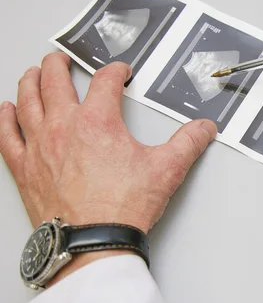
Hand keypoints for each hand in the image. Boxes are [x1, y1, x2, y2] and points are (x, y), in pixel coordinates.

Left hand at [0, 53, 216, 281]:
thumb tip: (203, 129)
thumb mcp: (166, 170)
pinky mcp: (25, 168)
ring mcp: (39, 146)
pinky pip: (7, 135)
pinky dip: (5, 118)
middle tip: (62, 58)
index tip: (121, 72)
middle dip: (60, 63)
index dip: (116, 71)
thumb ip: (188, 143)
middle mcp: (63, 127)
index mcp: (97, 122)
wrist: (92, 244)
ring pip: (27, 100)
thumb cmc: (121, 208)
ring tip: (34, 72)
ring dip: (31, 81)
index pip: (105, 81)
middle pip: (56, 80)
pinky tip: (5, 110)